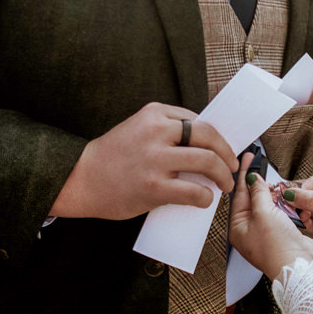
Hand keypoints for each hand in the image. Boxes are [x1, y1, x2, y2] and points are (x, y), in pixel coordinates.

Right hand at [49, 102, 238, 219]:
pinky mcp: (154, 187)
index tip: (223, 148)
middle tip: (231, 165)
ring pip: (207, 161)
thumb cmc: (112, 156)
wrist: (81, 179)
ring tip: (224, 184)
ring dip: (223, 175)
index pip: (199, 120)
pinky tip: (205, 199)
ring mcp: (156, 160)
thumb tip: (205, 144)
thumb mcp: (138, 128)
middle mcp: (157, 131)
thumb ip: (166, 130)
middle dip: (227, 153)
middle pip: (209, 136)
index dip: (217, 136)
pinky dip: (206, 197)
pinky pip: (194, 191)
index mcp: (154, 113)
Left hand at [230, 153, 312, 278]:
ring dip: (272, 193)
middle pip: (251, 199)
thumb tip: (254, 179)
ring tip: (273, 180)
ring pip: (267, 205)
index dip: (243, 175)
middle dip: (257, 183)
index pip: (238, 195)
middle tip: (258, 164)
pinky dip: (283, 203)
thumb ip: (258, 193)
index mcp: (237, 228)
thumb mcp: (263, 213)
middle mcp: (249, 231)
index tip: (247, 159)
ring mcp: (266, 233)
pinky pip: (279, 213)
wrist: (299, 268)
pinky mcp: (281, 234)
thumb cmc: (277, 248)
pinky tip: (285, 195)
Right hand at [282, 171, 312, 280]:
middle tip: (293, 210)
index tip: (293, 197)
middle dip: (301, 203)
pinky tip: (305, 225)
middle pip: (311, 196)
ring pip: (310, 211)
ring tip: (301, 219)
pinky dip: (307, 225)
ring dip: (303, 215)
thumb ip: (311, 200)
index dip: (303, 188)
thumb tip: (290, 194)